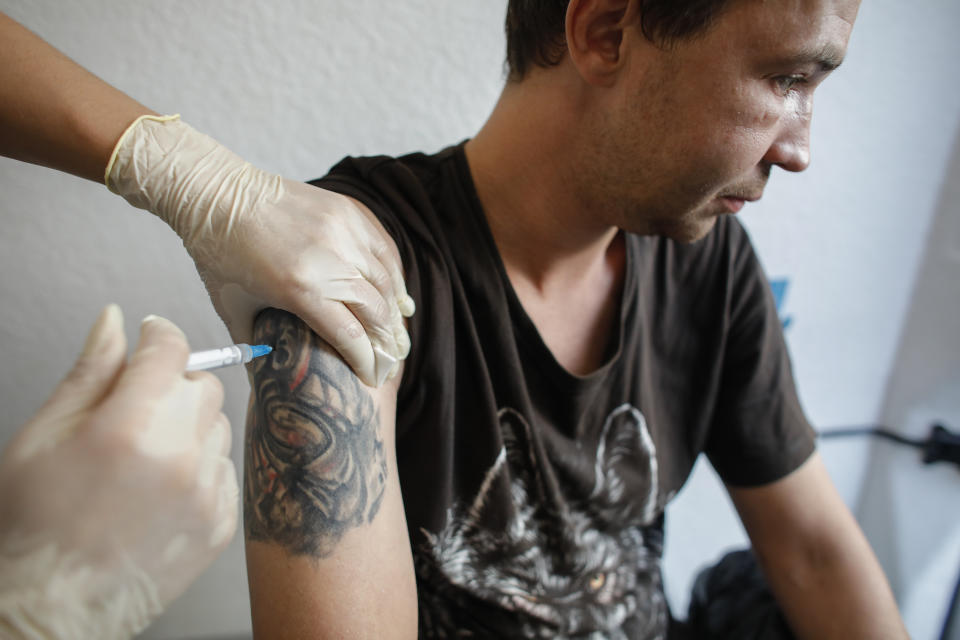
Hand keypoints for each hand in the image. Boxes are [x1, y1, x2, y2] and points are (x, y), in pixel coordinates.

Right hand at [0, 306, 237, 638]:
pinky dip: (200, 469)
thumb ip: (89, 372)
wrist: (49, 610)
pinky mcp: (220, 525)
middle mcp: (178, 456)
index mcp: (130, 427)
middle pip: (204, 386)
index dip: (158, 335)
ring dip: (189, 428)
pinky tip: (161, 489)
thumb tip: (114, 323)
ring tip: (144, 458)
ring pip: (219, 427)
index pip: (170, 350)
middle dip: (174, 384)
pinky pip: (226, 471)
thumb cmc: (33, 529)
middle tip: (139, 405)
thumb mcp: (42, 436)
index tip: (150, 337)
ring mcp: (205, 494)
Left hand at [106, 116, 413, 386]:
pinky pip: (386, 249)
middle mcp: (329, 258)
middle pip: (377, 311)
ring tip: (398, 334)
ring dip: (396, 312)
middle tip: (392, 362)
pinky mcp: (349, 211)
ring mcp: (343, 231)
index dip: (368, 362)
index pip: (351, 336)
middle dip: (389, 343)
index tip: (373, 378)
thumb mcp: (234, 309)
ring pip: (387, 281)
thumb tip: (268, 387)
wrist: (218, 193)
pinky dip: (395, 276)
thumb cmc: (220, 255)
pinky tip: (396, 295)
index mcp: (300, 287)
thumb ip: (256, 348)